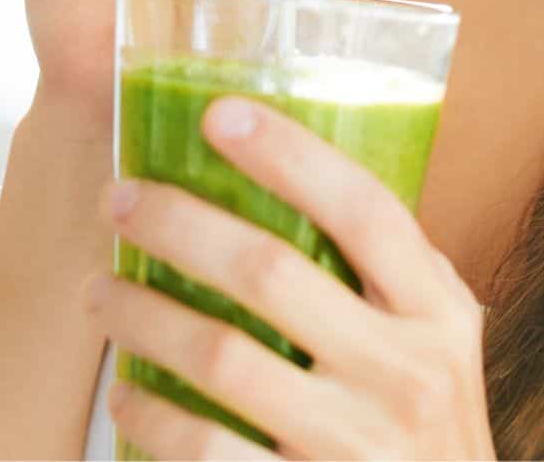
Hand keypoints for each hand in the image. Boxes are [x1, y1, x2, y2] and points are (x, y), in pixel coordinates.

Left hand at [83, 98, 497, 459]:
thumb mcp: (443, 348)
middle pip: (272, 270)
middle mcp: (408, 374)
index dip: (291, 156)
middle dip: (179, 223)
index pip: (366, 212)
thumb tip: (310, 175)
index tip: (219, 114)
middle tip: (119, 198)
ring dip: (143, 313)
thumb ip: (398, 277)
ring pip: (222, 355)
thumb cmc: (430, 433)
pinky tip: (125, 392)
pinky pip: (205, 448)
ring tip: (100, 289)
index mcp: (439, 317)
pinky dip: (150, 414)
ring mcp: (357, 443)